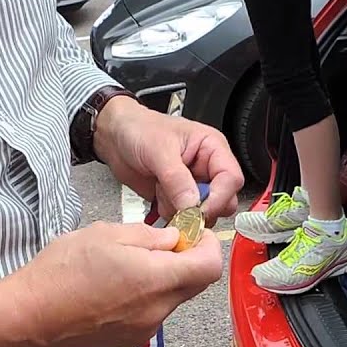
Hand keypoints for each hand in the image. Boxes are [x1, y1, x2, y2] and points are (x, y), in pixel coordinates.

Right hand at [5, 221, 223, 346]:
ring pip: (173, 298)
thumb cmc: (62, 272)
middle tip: (162, 244)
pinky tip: (116, 287)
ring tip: (128, 266)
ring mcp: (146, 328)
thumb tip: (173, 240)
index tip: (194, 234)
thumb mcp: (107, 234)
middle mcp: (158, 309)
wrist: (31, 315)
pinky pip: (153, 313)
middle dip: (187, 260)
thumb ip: (150, 236)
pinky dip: (147, 297)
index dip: (208, 246)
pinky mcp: (132, 340)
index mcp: (156, 279)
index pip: (210, 266)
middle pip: (195, 284)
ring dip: (163, 279)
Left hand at [94, 96, 243, 224]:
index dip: (219, 197)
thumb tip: (192, 205)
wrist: (115, 137)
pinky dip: (170, 214)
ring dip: (183, 212)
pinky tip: (158, 196)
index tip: (200, 210)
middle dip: (202, 209)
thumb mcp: (159, 150)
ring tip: (163, 193)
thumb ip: (176, 179)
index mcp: (211, 148)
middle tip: (182, 207)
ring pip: (203, 213)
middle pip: (223, 200)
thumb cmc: (139, 129)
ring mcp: (192, 185)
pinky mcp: (178, 198)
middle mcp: (206, 168)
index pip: (231, 178)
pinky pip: (184, 217)